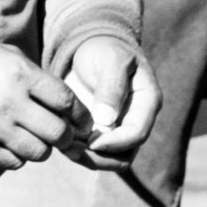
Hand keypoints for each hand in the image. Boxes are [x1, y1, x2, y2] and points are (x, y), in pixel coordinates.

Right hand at [0, 41, 83, 169]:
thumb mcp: (8, 56)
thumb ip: (40, 79)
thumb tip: (70, 107)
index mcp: (20, 74)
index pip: (67, 102)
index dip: (81, 115)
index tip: (81, 121)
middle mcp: (11, 102)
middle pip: (59, 134)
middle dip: (66, 136)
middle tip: (61, 133)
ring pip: (40, 153)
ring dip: (42, 147)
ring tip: (32, 136)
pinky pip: (16, 163)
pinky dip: (19, 156)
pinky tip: (10, 141)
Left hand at [60, 36, 160, 168]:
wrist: (91, 47)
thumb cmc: (105, 48)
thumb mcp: (111, 59)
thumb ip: (111, 87)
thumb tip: (107, 120)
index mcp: (146, 103)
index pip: (137, 133)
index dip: (115, 142)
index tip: (91, 142)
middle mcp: (135, 120)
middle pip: (125, 154)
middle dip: (99, 157)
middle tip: (72, 150)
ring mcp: (118, 128)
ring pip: (110, 158)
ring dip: (88, 159)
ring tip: (65, 149)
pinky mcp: (100, 130)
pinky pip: (94, 151)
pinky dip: (79, 151)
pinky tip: (60, 143)